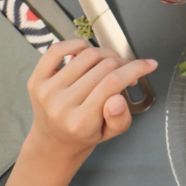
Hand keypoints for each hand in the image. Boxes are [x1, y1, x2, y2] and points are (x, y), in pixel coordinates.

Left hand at [24, 39, 157, 166]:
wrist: (53, 141)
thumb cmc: (86, 134)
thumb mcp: (110, 134)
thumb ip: (120, 119)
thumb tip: (118, 99)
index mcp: (80, 122)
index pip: (113, 83)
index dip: (136, 68)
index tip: (149, 64)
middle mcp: (60, 106)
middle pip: (103, 67)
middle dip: (123, 63)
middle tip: (128, 70)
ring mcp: (46, 91)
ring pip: (86, 55)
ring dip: (106, 54)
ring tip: (110, 64)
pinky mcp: (35, 80)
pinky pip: (57, 50)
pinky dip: (76, 44)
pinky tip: (86, 51)